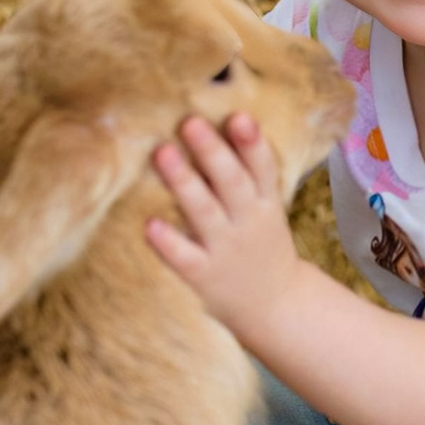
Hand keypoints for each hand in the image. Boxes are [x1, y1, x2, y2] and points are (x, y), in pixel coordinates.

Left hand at [144, 112, 305, 339]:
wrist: (275, 306)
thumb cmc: (261, 244)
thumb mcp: (267, 207)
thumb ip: (250, 172)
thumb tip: (225, 119)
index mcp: (265, 202)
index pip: (262, 167)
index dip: (252, 143)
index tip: (239, 118)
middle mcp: (247, 222)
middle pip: (232, 183)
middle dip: (212, 152)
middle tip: (190, 122)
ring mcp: (226, 249)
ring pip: (205, 213)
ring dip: (185, 183)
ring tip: (163, 153)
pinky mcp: (205, 276)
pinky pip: (186, 258)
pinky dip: (169, 242)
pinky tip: (150, 225)